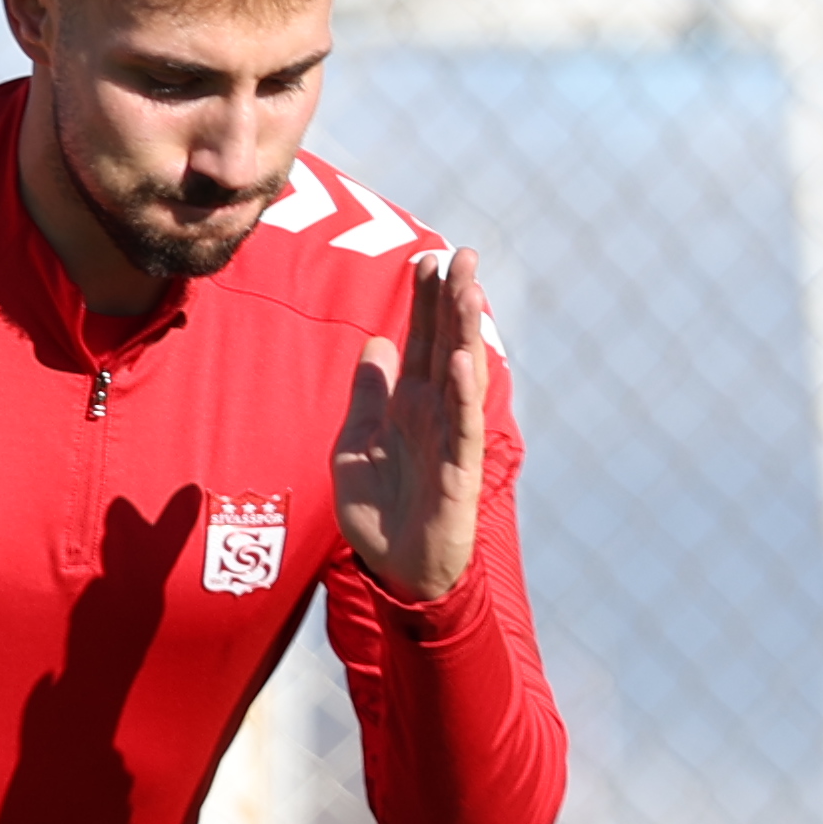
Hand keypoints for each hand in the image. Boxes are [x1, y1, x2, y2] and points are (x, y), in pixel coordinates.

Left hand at [330, 248, 497, 604]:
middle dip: (454, 300)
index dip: (425, 301)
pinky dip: (463, 392)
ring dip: (467, 333)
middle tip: (464, 253)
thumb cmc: (376, 511)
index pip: (421, 340)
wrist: (391, 569)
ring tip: (469, 290)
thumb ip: (367, 395)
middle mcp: (434, 412)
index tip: (428, 258)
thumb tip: (375, 343)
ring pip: (462, 375)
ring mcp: (449, 438)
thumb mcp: (353, 443)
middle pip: (447, 344)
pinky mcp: (458, 470)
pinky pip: (463, 425)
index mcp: (408, 403)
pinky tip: (463, 358)